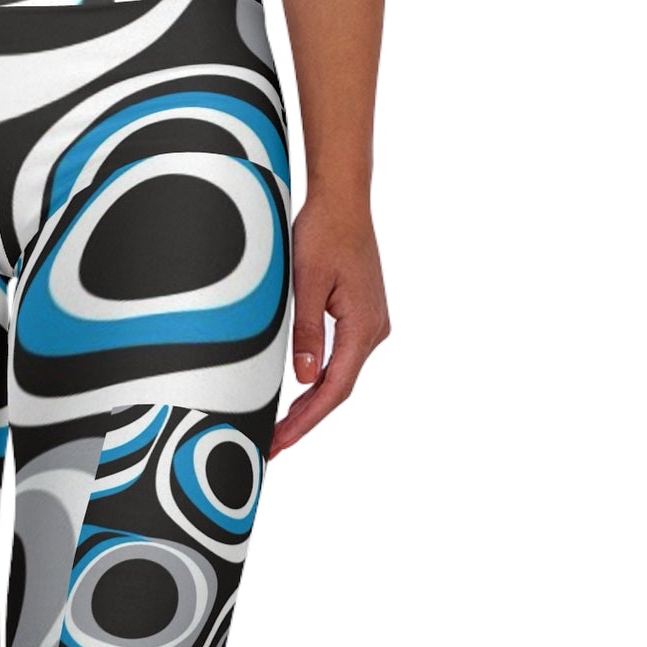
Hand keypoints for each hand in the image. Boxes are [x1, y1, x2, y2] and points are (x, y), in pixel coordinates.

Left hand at [273, 203, 389, 457]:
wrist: (343, 200)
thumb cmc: (324, 233)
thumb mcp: (306, 283)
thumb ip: (306, 332)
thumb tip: (306, 378)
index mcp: (363, 326)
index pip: (335, 388)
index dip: (307, 420)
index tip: (282, 441)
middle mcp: (373, 330)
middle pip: (338, 389)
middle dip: (306, 420)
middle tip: (274, 445)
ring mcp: (369, 324)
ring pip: (340, 376)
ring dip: (312, 404)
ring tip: (282, 429)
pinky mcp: (360, 316)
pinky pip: (341, 358)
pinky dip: (320, 381)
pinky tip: (302, 395)